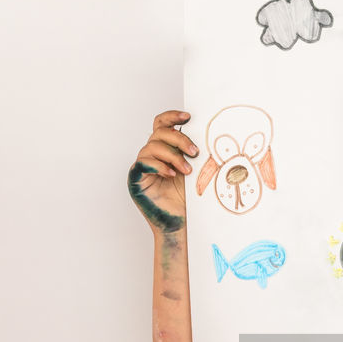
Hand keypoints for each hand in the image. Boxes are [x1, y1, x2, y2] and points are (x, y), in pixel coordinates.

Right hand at [128, 110, 196, 234]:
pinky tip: (171, 174)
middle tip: (194, 152)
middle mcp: (152, 155)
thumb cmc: (188, 200)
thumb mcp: (195, 171)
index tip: (189, 116)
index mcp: (165, 149)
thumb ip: (193, 153)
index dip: (172, 116)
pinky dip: (158, 166)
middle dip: (179, 139)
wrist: (180, 224)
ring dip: (172, 156)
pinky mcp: (136, 179)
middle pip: (159, 132)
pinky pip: (142, 164)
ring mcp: (143, 166)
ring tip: (187, 171)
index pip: (162, 124)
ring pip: (152, 147)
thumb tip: (206, 134)